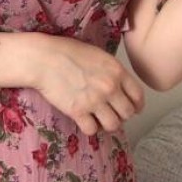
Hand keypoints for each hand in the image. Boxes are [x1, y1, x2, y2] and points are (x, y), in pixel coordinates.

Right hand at [30, 34, 144, 135]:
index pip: (138, 96)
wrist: (44, 58)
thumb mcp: (98, 55)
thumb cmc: (68, 52)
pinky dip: (90, 128)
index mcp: (117, 71)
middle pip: (127, 113)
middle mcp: (110, 87)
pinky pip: (92, 130)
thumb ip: (112, 71)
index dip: (136, 106)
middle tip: (110, 113)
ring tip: (99, 119)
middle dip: (121, 115)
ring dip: (107, 124)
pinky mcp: (78, 111)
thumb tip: (120, 86)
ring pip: (113, 125)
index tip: (132, 109)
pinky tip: (84, 121)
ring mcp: (94, 100)